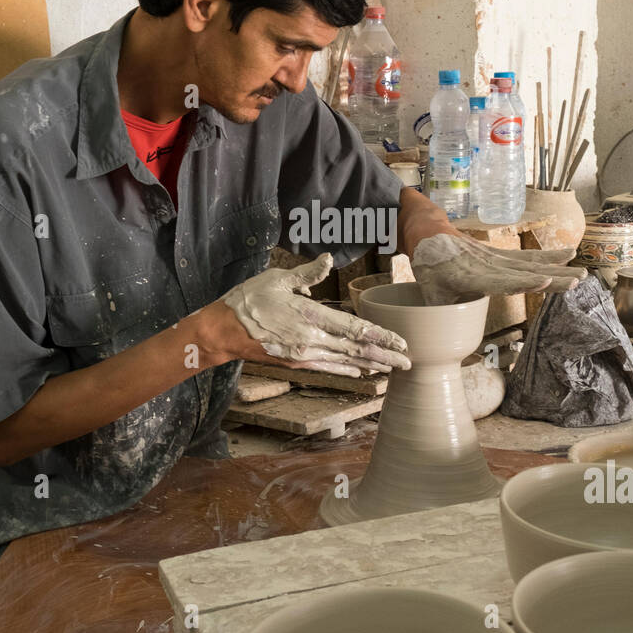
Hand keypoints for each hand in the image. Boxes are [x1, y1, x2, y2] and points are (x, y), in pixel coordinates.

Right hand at [219, 254, 410, 375]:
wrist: (224, 330)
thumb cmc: (250, 299)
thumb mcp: (278, 279)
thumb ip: (307, 274)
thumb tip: (329, 259)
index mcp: (311, 317)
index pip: (355, 329)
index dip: (381, 337)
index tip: (402, 342)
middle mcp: (311, 340)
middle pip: (357, 349)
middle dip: (385, 356)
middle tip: (409, 362)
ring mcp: (304, 354)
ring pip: (345, 361)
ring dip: (371, 365)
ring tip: (392, 369)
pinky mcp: (296, 361)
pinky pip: (328, 367)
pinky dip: (347, 369)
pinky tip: (361, 372)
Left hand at [411, 232, 583, 306]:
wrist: (430, 233)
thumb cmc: (430, 269)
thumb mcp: (430, 296)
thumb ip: (442, 319)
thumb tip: (449, 354)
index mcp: (469, 276)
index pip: (499, 281)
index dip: (521, 282)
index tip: (542, 282)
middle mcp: (487, 265)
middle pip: (524, 272)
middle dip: (551, 277)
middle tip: (576, 281)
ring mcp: (496, 257)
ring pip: (530, 263)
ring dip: (557, 268)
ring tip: (581, 274)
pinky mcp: (502, 253)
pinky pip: (528, 256)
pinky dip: (549, 255)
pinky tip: (570, 253)